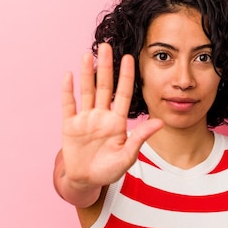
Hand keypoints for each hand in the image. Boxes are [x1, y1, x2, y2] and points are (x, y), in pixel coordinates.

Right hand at [60, 43, 162, 199]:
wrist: (87, 181)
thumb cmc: (109, 170)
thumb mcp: (127, 156)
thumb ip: (140, 137)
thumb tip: (160, 122)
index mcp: (117, 122)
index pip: (123, 94)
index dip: (126, 76)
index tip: (130, 57)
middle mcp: (101, 116)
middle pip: (104, 86)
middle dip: (106, 67)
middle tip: (106, 46)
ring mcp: (85, 119)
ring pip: (87, 91)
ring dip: (86, 73)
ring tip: (87, 54)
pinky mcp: (70, 125)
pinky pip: (68, 105)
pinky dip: (68, 91)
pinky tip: (68, 76)